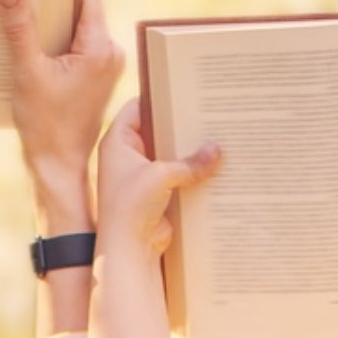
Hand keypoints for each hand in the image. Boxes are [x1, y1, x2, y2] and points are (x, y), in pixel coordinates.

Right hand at [0, 0, 124, 190]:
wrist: (58, 165)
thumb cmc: (46, 125)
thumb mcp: (27, 71)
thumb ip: (19, 27)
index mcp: (101, 48)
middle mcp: (111, 54)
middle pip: (80, 12)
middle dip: (52, 9)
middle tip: (23, 9)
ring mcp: (106, 67)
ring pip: (77, 31)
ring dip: (52, 31)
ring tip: (27, 38)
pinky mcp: (96, 79)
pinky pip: (76, 50)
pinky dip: (56, 49)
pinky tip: (35, 59)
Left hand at [96, 98, 220, 257]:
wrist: (129, 248)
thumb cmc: (131, 206)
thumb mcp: (161, 175)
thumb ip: (190, 161)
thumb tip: (217, 150)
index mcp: (118, 142)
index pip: (137, 108)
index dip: (158, 97)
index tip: (184, 89)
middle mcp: (129, 156)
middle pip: (158, 131)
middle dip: (181, 125)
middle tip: (209, 110)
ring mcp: (144, 175)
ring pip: (171, 155)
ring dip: (190, 151)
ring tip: (219, 134)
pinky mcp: (159, 194)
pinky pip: (180, 177)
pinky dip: (194, 173)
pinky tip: (217, 165)